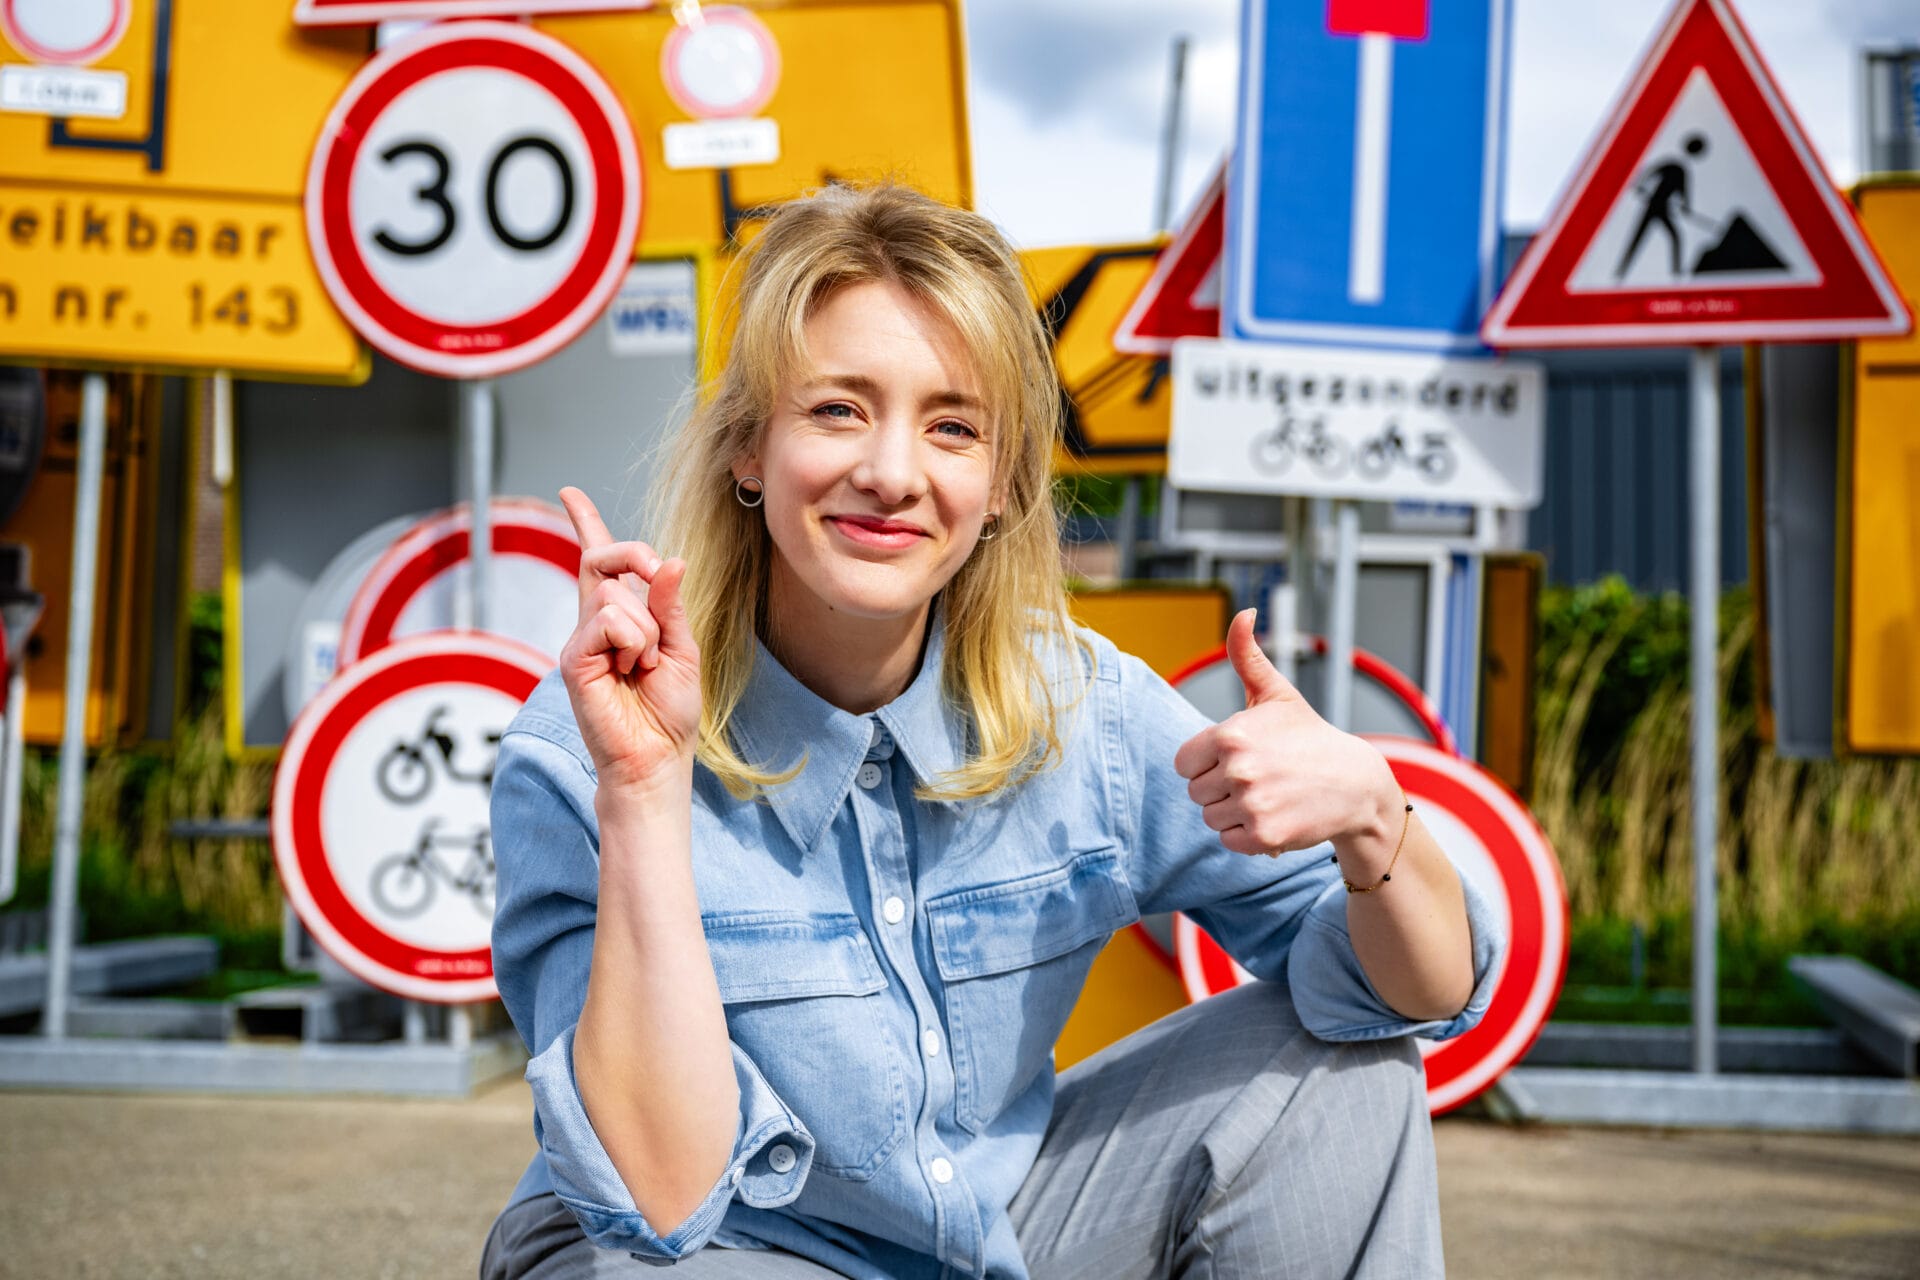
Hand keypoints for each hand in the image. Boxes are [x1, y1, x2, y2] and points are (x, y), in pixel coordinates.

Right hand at [555, 487, 702, 792]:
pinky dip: (633, 641)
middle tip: (656, 586)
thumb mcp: (682, 649)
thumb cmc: (669, 712)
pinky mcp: (573, 658)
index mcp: (623, 618)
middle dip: (635, 556)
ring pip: (616, 593)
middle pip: (606, 559)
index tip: (570, 495)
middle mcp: (596, 623)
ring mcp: (582, 639)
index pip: (599, 562)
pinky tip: (631, 670)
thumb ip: (670, 605)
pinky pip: (607, 619)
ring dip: (647, 629)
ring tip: (644, 667)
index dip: (586, 525)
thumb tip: (668, 560)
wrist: (657, 758)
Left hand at [1173, 609, 1398, 858]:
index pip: (1184, 762)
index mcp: (1229, 734)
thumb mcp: (1276, 693)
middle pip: (1196, 791)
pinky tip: (1272, 815)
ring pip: (1210, 817)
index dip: (1206, 762)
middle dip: (1220, 787)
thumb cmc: (1308, 736)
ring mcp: (1250, 804)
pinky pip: (1228, 839)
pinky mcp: (1263, 836)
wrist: (1355, 784)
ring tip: (1266, 795)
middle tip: (1259, 777)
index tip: (1237, 757)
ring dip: (1233, 812)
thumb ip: (1247, 655)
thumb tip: (1243, 612)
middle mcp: (1237, 770)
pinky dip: (1246, 834)